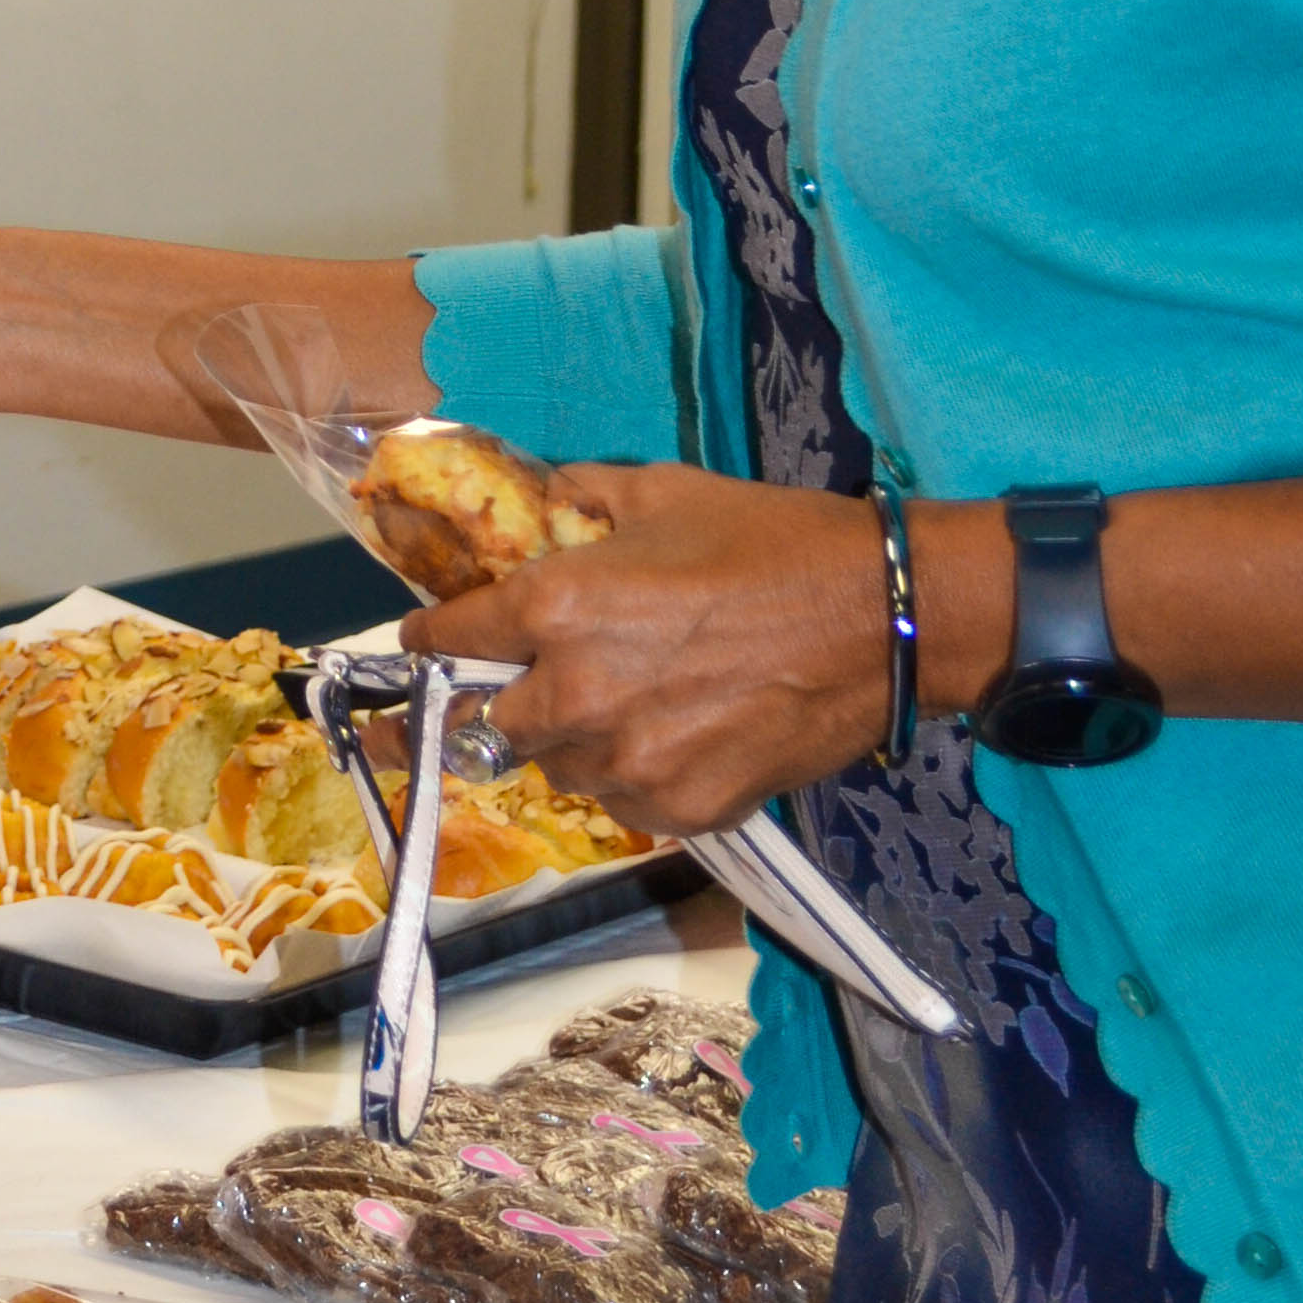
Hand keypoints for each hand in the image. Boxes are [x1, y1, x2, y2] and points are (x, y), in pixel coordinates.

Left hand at [400, 461, 893, 834]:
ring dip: (567, 740)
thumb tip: (533, 504)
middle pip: (488, 723)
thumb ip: (575, 501)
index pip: (448, 638)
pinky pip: (622, 801)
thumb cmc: (767, 541)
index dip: (430, 637)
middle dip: (494, 701)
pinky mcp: (682, 808)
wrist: (879, 620)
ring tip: (615, 705)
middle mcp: (574, 694)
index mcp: (555, 608)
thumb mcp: (656, 494)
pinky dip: (629, 773)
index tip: (423, 642)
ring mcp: (628, 763)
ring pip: (557, 766)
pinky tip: (666, 735)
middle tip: (510, 689)